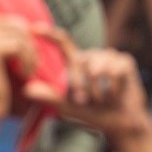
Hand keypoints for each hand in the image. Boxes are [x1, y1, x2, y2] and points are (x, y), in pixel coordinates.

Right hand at [0, 16, 38, 123]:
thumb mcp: (2, 63)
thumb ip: (7, 42)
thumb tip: (28, 24)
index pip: (5, 21)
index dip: (23, 34)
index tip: (30, 54)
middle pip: (14, 25)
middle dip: (30, 44)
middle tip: (32, 66)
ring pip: (19, 35)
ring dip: (31, 54)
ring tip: (28, 72)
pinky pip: (18, 46)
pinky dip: (27, 60)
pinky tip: (24, 75)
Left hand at [23, 27, 150, 139]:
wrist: (121, 123)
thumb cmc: (94, 114)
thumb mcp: (69, 107)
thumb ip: (51, 98)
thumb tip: (27, 90)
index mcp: (76, 62)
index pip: (63, 42)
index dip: (49, 34)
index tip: (34, 29)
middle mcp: (92, 55)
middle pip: (81, 61)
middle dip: (81, 85)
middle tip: (85, 102)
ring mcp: (109, 56)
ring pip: (98, 68)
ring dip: (99, 90)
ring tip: (103, 100)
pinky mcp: (125, 61)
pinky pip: (116, 71)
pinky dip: (115, 89)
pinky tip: (117, 94)